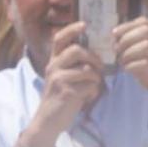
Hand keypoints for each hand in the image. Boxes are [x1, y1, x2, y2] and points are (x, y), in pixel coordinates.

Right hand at [29, 24, 105, 143]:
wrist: (48, 122)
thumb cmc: (60, 98)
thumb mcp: (63, 78)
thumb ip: (74, 65)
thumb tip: (95, 54)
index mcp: (53, 61)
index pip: (59, 39)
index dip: (72, 29)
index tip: (85, 25)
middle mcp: (53, 67)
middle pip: (77, 50)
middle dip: (93, 57)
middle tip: (100, 67)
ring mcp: (59, 80)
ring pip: (87, 69)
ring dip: (96, 77)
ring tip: (94, 85)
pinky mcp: (66, 93)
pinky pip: (90, 85)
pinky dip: (94, 91)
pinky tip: (89, 97)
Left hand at [112, 17, 147, 112]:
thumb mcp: (142, 55)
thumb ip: (132, 44)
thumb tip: (114, 38)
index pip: (145, 22)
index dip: (127, 26)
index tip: (113, 34)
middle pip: (146, 31)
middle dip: (127, 38)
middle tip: (115, 49)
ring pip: (147, 45)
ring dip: (128, 52)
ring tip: (121, 60)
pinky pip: (146, 63)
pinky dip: (132, 64)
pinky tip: (126, 69)